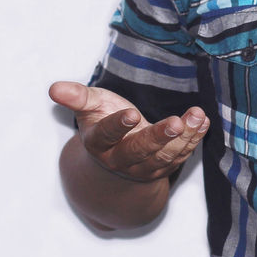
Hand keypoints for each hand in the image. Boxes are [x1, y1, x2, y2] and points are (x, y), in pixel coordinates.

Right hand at [49, 81, 209, 182]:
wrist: (115, 155)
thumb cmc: (101, 121)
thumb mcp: (90, 106)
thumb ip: (76, 97)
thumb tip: (53, 88)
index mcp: (99, 145)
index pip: (107, 137)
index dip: (118, 127)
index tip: (132, 114)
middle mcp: (121, 160)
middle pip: (140, 152)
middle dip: (158, 137)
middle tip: (177, 123)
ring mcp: (144, 168)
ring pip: (165, 157)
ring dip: (184, 138)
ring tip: (196, 116)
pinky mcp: (164, 168)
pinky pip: (181, 156)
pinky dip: (194, 140)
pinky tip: (202, 122)